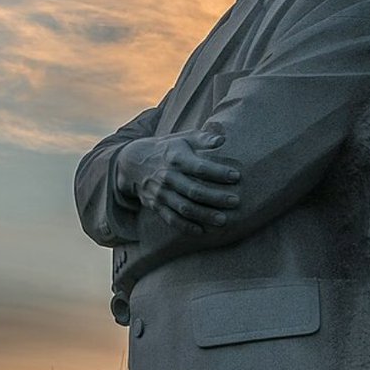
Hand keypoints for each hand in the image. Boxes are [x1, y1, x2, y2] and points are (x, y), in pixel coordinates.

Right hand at [114, 129, 240, 234]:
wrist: (133, 163)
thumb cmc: (168, 149)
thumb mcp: (183, 138)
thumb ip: (203, 138)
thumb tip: (222, 140)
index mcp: (176, 158)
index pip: (199, 167)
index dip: (218, 173)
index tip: (236, 176)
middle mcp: (167, 176)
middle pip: (194, 190)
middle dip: (216, 197)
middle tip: (235, 201)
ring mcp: (160, 193)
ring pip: (184, 207)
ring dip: (204, 215)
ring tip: (223, 220)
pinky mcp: (156, 206)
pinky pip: (171, 219)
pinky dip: (186, 227)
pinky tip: (202, 231)